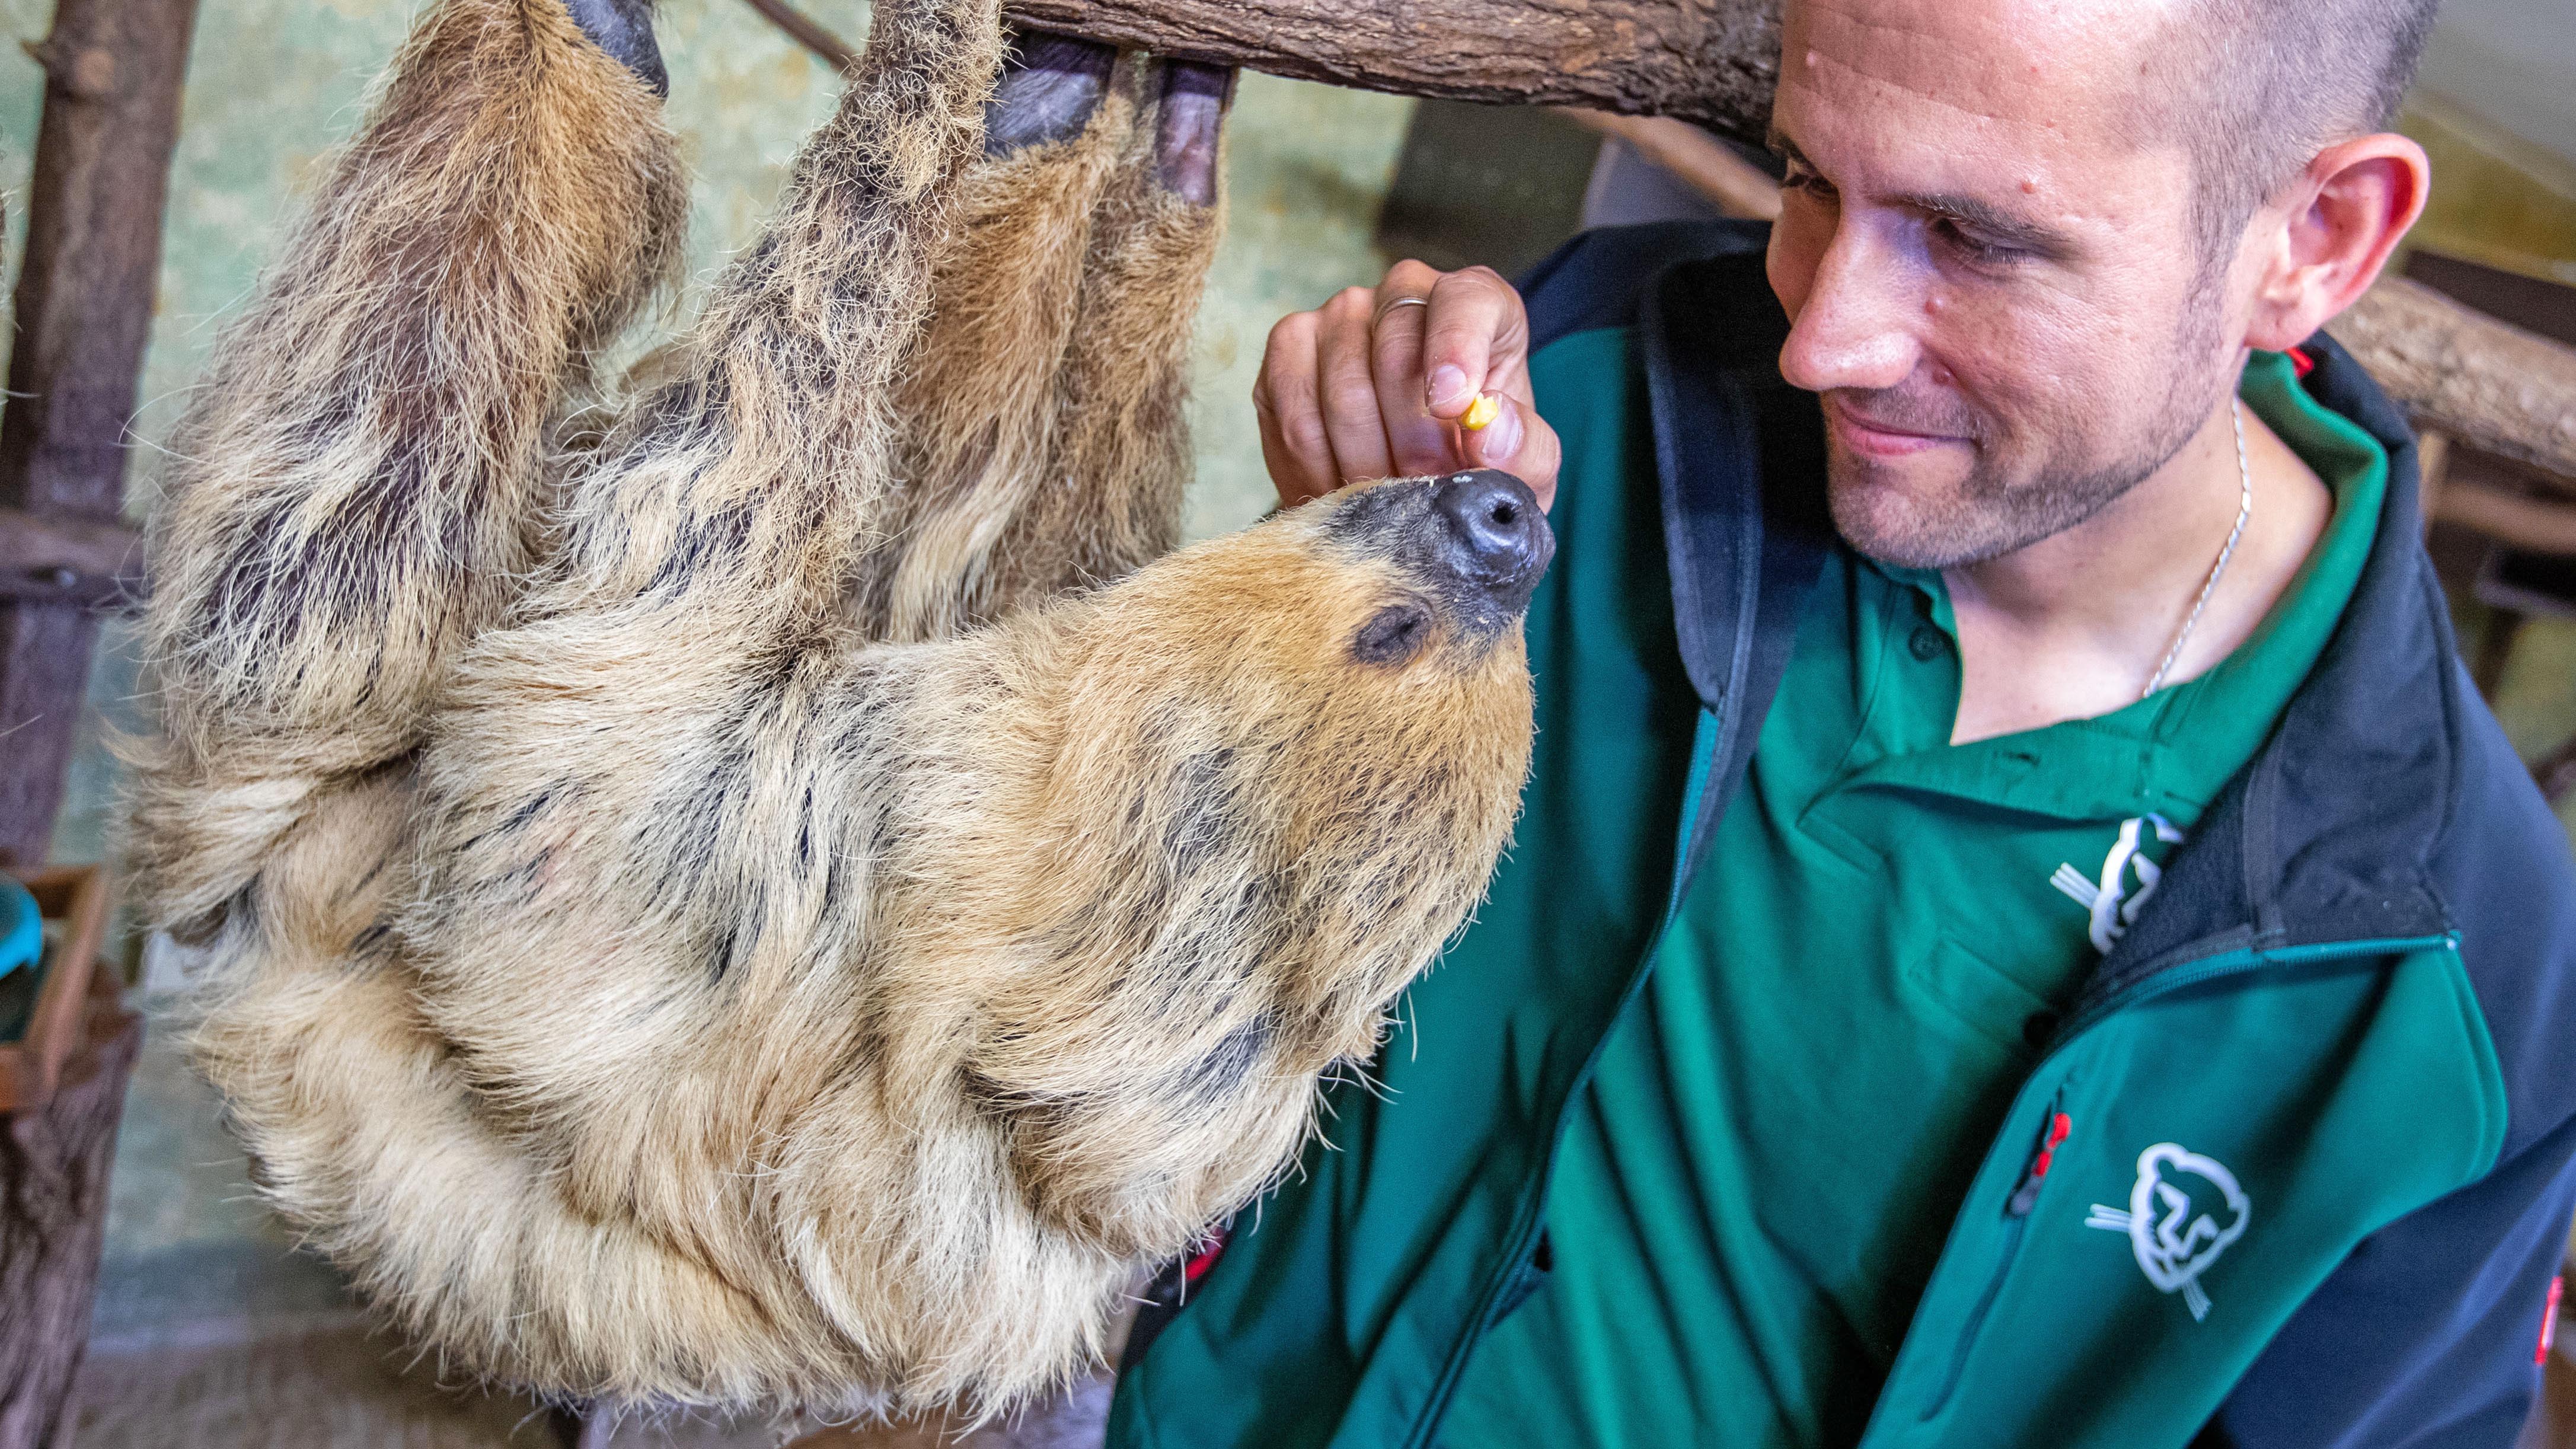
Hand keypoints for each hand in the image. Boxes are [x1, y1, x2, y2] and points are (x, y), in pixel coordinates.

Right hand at [1253, 260, 1561, 511]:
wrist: (1413, 495)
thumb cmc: (1475, 466)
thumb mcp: (1523, 471)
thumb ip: (1525, 449)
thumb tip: (1489, 427)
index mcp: (1476, 305)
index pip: (1466, 300)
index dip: (1457, 348)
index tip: (1453, 406)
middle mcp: (1402, 295)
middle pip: (1394, 350)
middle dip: (1409, 437)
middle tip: (1421, 488)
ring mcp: (1337, 316)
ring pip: (1339, 387)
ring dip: (1362, 461)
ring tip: (1384, 500)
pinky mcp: (1288, 351)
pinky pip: (1292, 410)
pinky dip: (1314, 465)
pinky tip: (1339, 491)